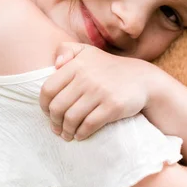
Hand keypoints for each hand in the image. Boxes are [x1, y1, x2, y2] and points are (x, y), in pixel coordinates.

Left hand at [39, 42, 154, 140]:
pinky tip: (80, 136)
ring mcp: (100, 92)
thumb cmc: (109, 69)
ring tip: (67, 135)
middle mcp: (86, 77)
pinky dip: (81, 133)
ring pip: (71, 118)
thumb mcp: (88, 52)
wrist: (143, 79)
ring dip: (66, 131)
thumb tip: (56, 65)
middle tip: (56, 129)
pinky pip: (89, 125)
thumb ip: (67, 50)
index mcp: (76, 64)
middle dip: (54, 122)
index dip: (44, 105)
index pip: (48, 89)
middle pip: (58, 107)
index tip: (48, 113)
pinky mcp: (112, 106)